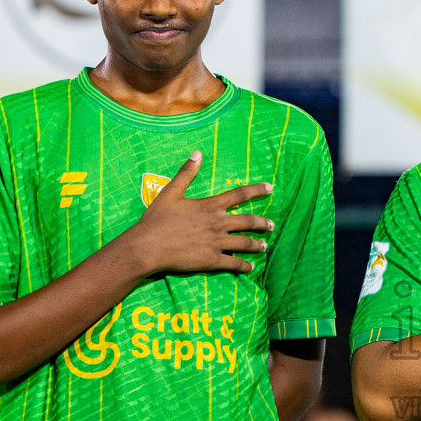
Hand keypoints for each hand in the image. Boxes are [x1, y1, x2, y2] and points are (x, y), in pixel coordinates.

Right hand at [122, 152, 273, 274]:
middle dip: (263, 223)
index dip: (257, 190)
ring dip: (257, 245)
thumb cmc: (157, 219)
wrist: (148, 245)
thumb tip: (197, 153)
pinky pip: (234, 263)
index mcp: (210, 206)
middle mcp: (218, 223)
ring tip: (265, 246)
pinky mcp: (212, 260)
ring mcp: (216, 243)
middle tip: (272, 225)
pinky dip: (245, 266)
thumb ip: (186, 173)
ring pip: (245, 243)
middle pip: (248, 221)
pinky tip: (251, 267)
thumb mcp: (170, 192)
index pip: (239, 195)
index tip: (270, 188)